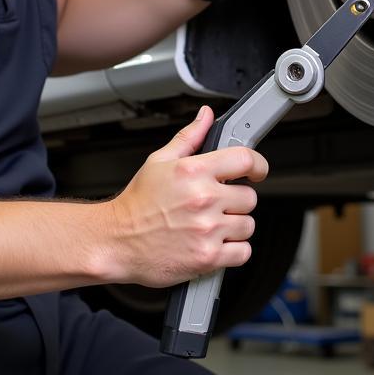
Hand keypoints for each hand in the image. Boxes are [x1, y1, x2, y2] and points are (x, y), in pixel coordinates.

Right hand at [105, 107, 268, 287]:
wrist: (116, 241)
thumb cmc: (137, 204)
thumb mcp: (159, 160)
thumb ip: (189, 137)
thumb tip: (206, 117)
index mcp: (194, 171)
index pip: (246, 159)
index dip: (257, 165)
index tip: (256, 171)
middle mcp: (203, 199)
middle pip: (250, 197)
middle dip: (236, 200)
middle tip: (217, 204)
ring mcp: (207, 230)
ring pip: (248, 225)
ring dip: (235, 227)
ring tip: (212, 225)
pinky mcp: (207, 257)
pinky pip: (243, 252)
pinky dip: (234, 251)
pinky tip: (215, 243)